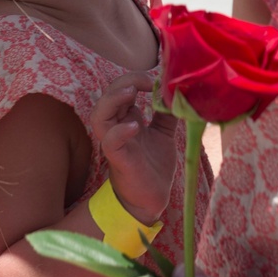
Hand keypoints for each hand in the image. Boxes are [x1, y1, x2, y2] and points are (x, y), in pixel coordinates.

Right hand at [90, 72, 176, 224]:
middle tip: (145, 81)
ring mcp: (116, 143)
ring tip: (131, 93)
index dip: (134, 79)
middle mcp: (117, 128)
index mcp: (126, 119)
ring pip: (99, 116)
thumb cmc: (154, 165)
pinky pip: (110, 142)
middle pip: (107, 97)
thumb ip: (167, 113)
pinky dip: (120, 131)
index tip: (155, 78)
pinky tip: (135, 125)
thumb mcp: (164, 133)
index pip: (120, 90)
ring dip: (113, 100)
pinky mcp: (119, 160)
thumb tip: (178, 90)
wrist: (152, 198)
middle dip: (123, 82)